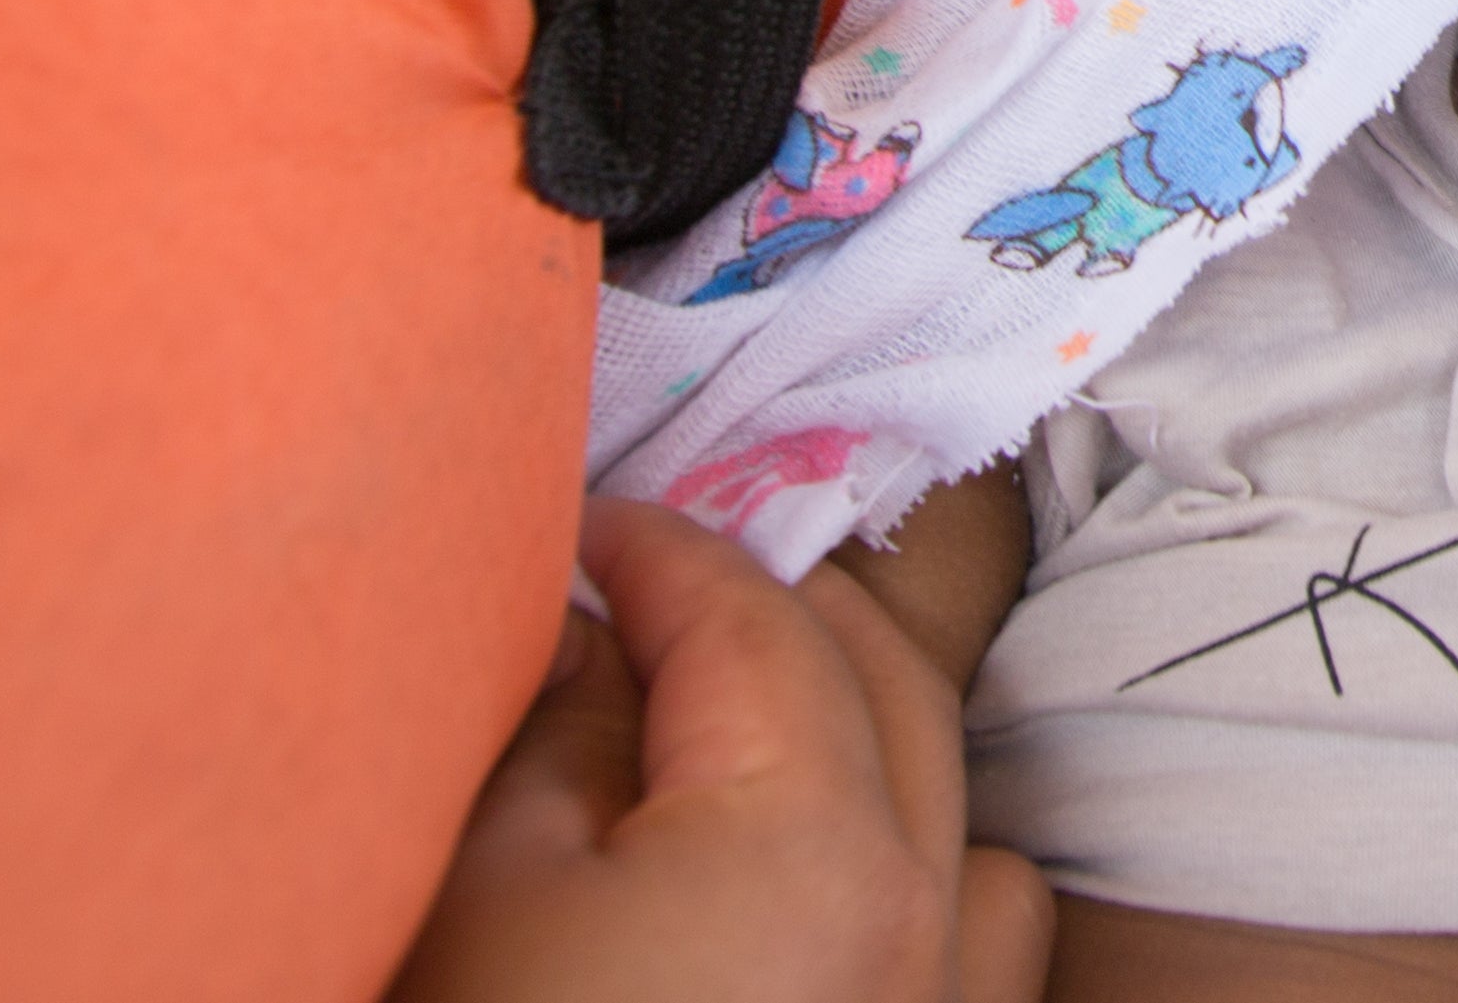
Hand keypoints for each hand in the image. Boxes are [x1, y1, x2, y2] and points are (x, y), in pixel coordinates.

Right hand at [393, 497, 1047, 1002]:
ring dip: (866, 722)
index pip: (752, 622)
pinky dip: (926, 853)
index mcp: (814, 847)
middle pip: (882, 684)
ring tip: (743, 704)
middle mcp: (922, 922)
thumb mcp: (475, 892)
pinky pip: (982, 929)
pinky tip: (839, 858)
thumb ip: (555, 732)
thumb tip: (601, 636)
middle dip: (773, 609)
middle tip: (659, 585)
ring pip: (957, 801)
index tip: (584, 529)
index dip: (660, 551)